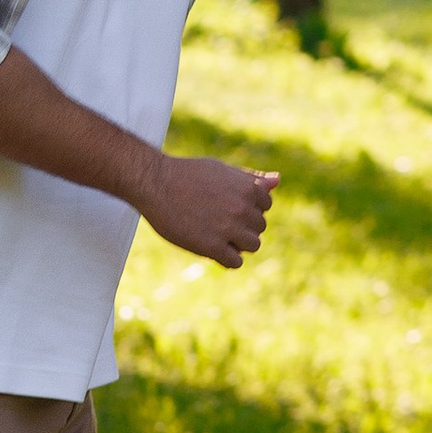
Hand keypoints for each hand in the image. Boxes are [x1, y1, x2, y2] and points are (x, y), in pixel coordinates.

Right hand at [140, 153, 277, 266]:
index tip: (226, 205)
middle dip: (242, 225)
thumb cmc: (187, 174)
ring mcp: (228, 229)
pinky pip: (235, 262)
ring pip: (252, 246)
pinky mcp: (212, 247)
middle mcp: (242, 209)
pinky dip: (227, 258)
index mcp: (248, 189)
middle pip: (259, 227)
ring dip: (237, 243)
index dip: (247, 207)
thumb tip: (277, 180)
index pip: (265, 206)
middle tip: (216, 219)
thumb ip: (250, 179)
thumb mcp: (221, 170)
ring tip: (215, 234)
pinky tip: (211, 247)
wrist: (153, 183)